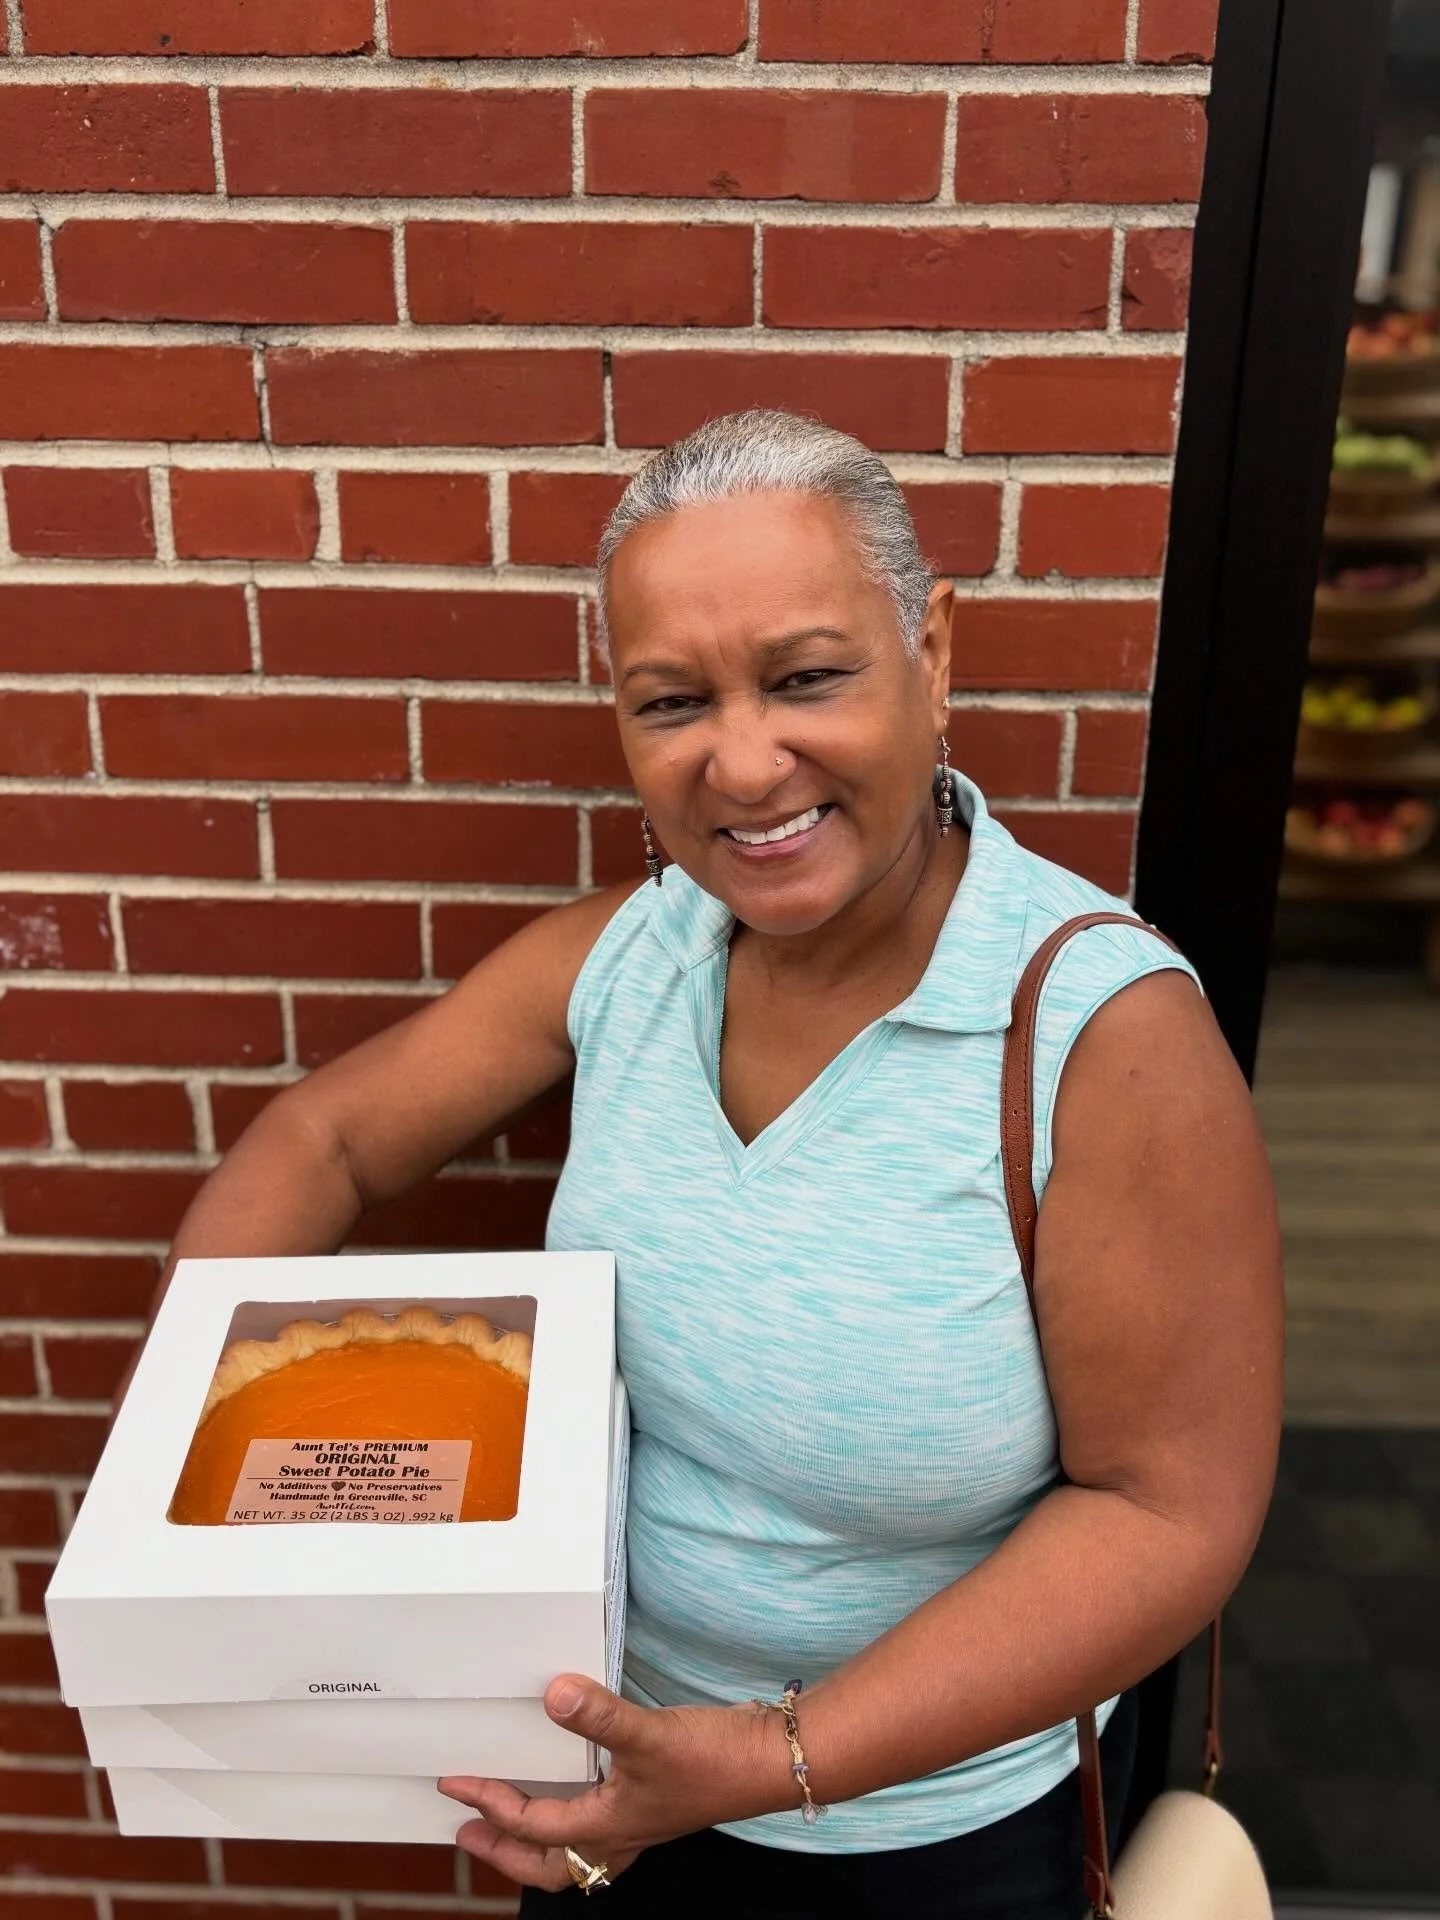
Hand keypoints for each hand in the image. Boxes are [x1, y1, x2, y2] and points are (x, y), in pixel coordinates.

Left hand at [438, 1672, 790, 1890]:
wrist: (772, 1760)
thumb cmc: (715, 1759)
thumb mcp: (650, 1734)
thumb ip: (600, 1716)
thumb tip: (553, 1695)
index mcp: (609, 1825)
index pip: (533, 1825)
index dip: (490, 1804)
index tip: (455, 1784)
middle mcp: (621, 1832)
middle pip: (549, 1866)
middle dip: (503, 1852)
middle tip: (468, 1831)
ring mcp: (641, 1820)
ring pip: (576, 1854)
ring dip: (537, 1842)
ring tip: (510, 1819)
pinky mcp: (657, 1800)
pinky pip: (602, 1826)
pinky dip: (577, 1818)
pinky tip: (579, 1788)